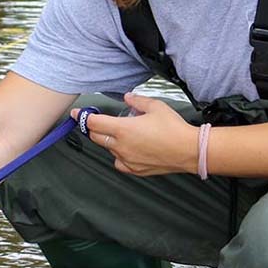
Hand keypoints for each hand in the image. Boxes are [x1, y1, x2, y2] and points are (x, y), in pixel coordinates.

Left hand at [71, 93, 196, 176]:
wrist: (189, 150)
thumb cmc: (174, 129)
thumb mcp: (156, 106)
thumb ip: (137, 101)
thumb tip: (128, 97)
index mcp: (123, 129)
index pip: (94, 123)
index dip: (84, 117)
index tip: (78, 114)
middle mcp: (122, 146)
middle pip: (97, 137)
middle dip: (95, 129)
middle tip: (99, 122)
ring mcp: (127, 160)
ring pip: (109, 149)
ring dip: (110, 141)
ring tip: (123, 133)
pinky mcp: (136, 170)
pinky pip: (119, 162)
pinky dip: (119, 155)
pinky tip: (128, 149)